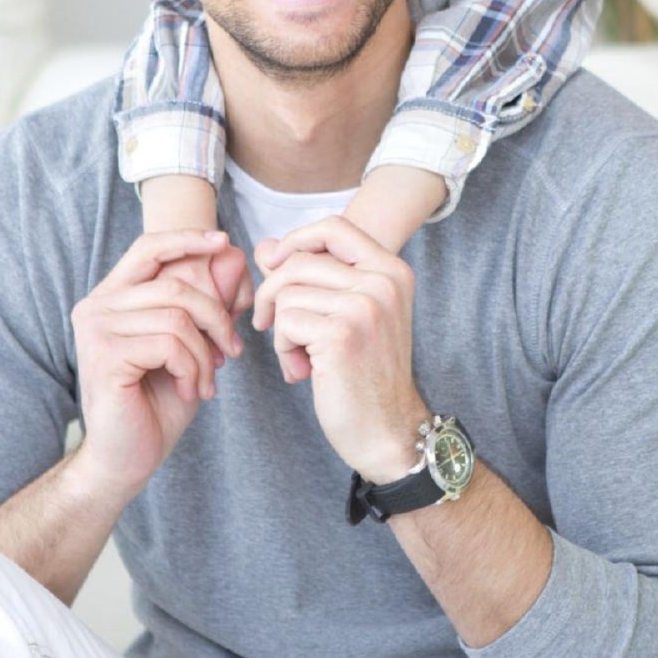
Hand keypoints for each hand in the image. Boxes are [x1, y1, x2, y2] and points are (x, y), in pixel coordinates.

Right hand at [70, 229, 246, 497]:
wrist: (126, 459)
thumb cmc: (157, 403)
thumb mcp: (190, 347)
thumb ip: (206, 305)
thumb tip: (235, 257)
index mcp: (112, 298)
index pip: (148, 248)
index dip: (187, 239)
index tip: (224, 242)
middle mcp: (96, 307)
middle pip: (177, 286)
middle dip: (217, 319)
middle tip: (230, 353)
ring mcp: (96, 331)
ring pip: (178, 318)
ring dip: (206, 354)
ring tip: (207, 382)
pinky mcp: (104, 356)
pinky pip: (170, 345)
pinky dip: (193, 369)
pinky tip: (191, 391)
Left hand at [252, 217, 429, 483]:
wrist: (389, 431)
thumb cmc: (366, 375)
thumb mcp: (347, 317)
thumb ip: (311, 278)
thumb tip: (265, 246)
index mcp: (392, 271)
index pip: (334, 226)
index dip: (296, 240)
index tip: (277, 265)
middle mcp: (383, 282)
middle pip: (300, 261)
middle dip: (274, 293)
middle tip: (273, 325)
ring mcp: (365, 306)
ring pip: (287, 292)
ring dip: (281, 328)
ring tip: (301, 356)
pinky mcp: (341, 334)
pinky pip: (285, 322)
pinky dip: (284, 348)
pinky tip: (302, 370)